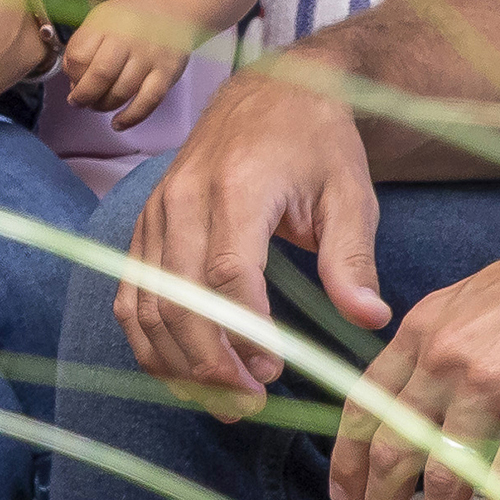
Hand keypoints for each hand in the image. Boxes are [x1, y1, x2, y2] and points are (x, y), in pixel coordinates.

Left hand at [58, 0, 200, 127]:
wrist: (171, 8)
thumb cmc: (126, 20)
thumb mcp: (98, 21)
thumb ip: (82, 47)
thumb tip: (73, 83)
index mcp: (105, 24)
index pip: (79, 56)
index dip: (72, 74)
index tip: (73, 80)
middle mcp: (129, 40)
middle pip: (100, 75)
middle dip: (84, 96)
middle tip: (79, 102)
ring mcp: (150, 57)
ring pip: (122, 92)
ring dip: (104, 106)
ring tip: (98, 105)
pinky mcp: (168, 73)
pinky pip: (148, 101)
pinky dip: (131, 117)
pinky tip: (118, 124)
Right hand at [118, 60, 385, 411]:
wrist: (270, 93)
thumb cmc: (316, 145)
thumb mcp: (351, 193)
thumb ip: (352, 258)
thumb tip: (368, 318)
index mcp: (235, 188)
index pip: (225, 272)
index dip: (243, 329)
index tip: (272, 371)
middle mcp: (182, 202)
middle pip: (177, 297)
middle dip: (207, 361)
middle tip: (249, 405)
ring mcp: (155, 216)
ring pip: (145, 303)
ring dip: (175, 361)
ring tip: (221, 401)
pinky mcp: (144, 229)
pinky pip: (131, 295)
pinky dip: (149, 341)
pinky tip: (182, 373)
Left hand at [328, 224, 499, 499]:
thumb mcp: (454, 311)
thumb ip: (422, 360)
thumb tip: (398, 420)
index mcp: (414, 338)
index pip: (363, 409)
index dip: (347, 462)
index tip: (342, 498)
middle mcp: (442, 362)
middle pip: (394, 452)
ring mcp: (489, 384)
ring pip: (446, 477)